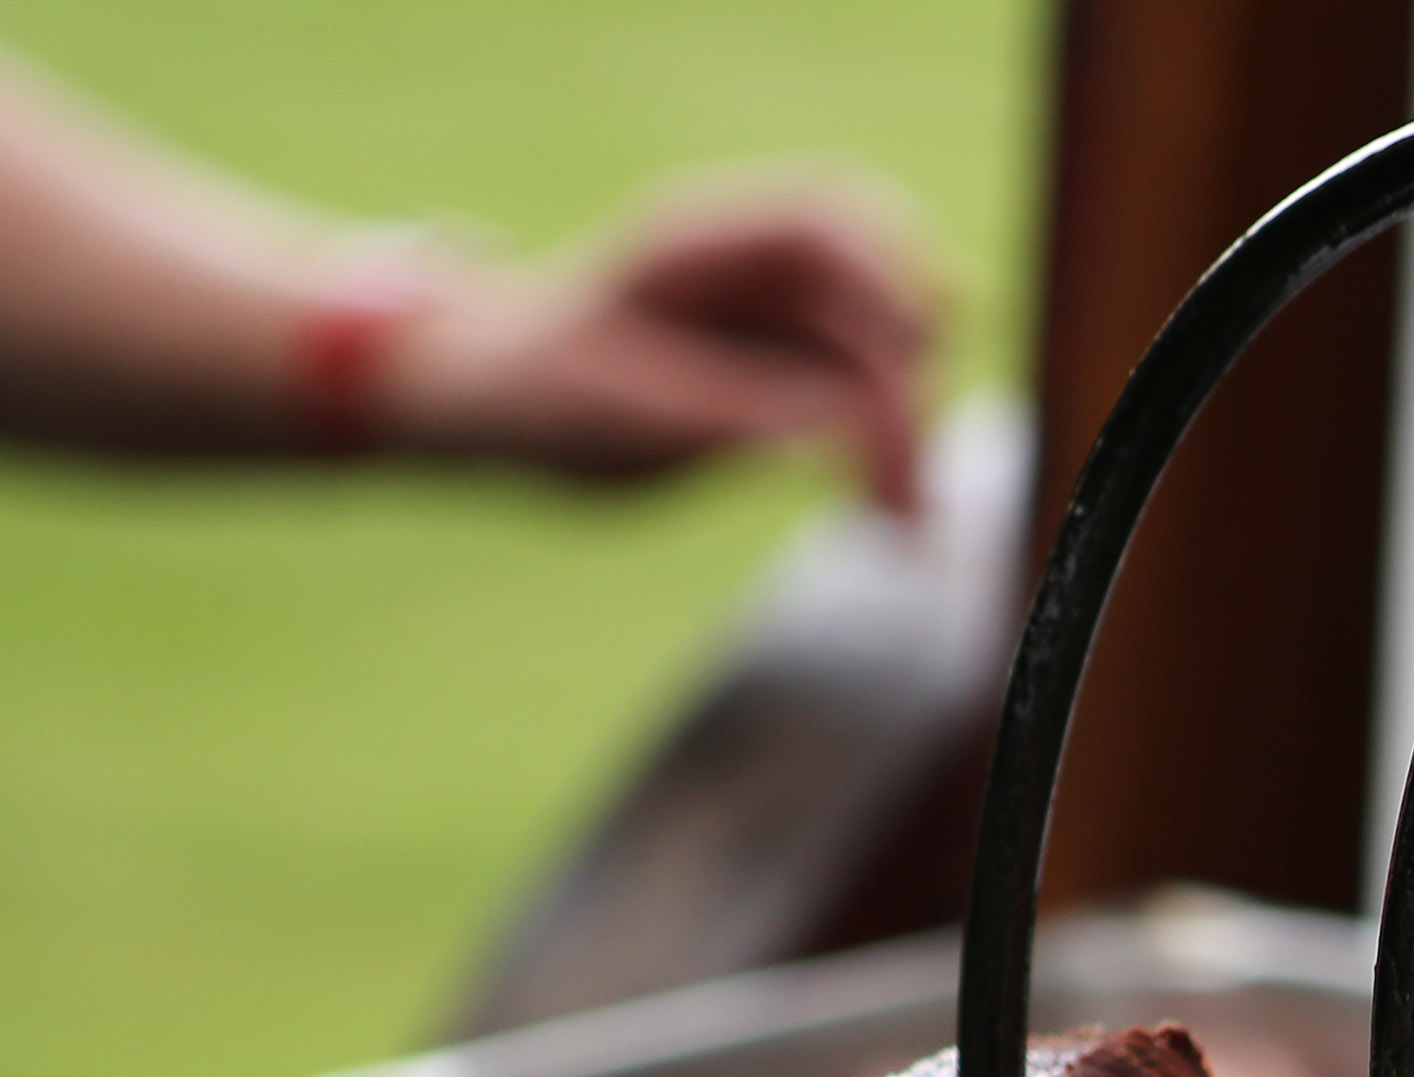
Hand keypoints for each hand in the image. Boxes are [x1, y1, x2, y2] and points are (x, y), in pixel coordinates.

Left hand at [379, 189, 937, 518]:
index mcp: (697, 241)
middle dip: (904, 379)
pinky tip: (883, 505)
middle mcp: (752, 267)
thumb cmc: (542, 398)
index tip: (907, 361)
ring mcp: (779, 313)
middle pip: (872, 290)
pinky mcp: (794, 366)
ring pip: (883, 350)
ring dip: (906, 426)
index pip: (822, 222)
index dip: (883, 278)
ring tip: (898, 518)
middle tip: (902, 488)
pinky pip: (868, 395)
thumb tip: (826, 427)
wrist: (506, 408)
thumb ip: (722, 414)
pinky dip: (887, 445)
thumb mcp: (618, 416)